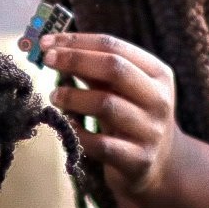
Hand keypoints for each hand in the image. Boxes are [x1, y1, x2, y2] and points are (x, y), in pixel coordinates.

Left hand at [42, 33, 183, 203]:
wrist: (161, 165)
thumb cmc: (133, 117)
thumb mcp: (122, 90)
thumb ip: (96, 70)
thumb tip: (55, 49)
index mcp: (158, 74)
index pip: (115, 47)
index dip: (77, 42)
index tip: (47, 42)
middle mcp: (159, 99)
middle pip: (114, 69)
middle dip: (75, 60)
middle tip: (47, 60)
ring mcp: (150, 131)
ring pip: (106, 105)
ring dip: (73, 97)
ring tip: (55, 96)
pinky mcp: (137, 160)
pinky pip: (100, 144)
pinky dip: (78, 133)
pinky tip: (67, 126)